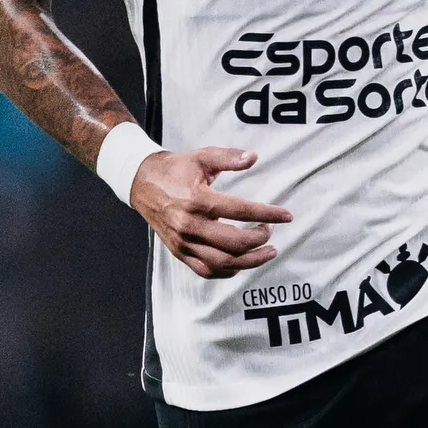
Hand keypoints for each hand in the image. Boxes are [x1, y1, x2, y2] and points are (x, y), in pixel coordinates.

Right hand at [130, 146, 291, 277]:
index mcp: (196, 200)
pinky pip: (205, 271)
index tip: (286, 216)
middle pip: (234, 243)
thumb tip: (254, 157)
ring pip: (222, 263)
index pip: (241, 210)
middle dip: (259, 240)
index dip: (268, 214)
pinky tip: (242, 263)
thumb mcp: (201, 157)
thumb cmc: (175, 169)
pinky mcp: (178, 252)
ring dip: (250, 261)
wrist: (141, 183)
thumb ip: (228, 157)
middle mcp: (189, 225)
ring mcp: (183, 242)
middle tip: (270, 231)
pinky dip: (227, 271)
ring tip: (268, 252)